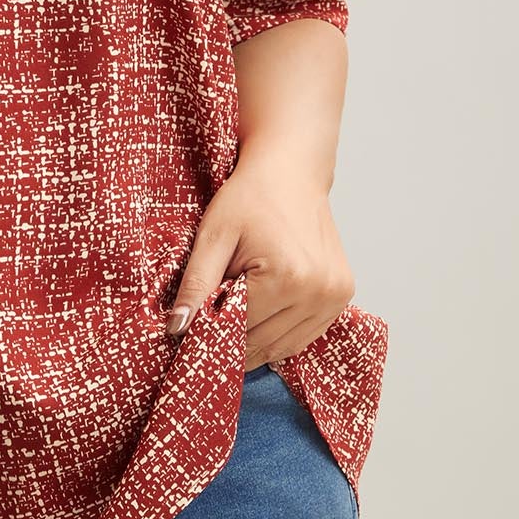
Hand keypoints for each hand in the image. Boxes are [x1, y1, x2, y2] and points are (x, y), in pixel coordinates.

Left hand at [165, 152, 354, 367]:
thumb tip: (176, 329)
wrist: (290, 172)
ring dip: (255, 342)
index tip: (191, 325)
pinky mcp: (341, 296)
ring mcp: (335, 296)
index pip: (237, 328)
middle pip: (261, 341)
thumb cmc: (250, 198)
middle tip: (209, 320)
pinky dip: (278, 335)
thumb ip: (195, 285)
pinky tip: (260, 316)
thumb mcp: (214, 236)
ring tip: (234, 316)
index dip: (209, 329)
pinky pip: (304, 335)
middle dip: (231, 337)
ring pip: (283, 346)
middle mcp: (318, 291)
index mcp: (287, 276)